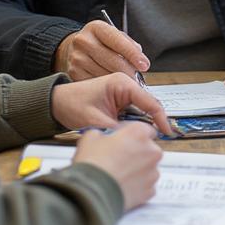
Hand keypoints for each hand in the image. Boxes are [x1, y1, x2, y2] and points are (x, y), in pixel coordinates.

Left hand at [51, 73, 172, 135]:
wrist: (56, 103)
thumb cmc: (71, 104)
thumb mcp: (95, 121)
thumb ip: (117, 131)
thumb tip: (136, 141)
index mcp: (122, 83)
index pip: (150, 101)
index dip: (161, 118)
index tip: (167, 132)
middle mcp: (126, 85)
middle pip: (150, 106)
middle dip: (154, 123)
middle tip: (156, 141)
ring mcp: (124, 93)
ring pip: (143, 111)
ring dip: (143, 125)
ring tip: (143, 140)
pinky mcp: (120, 101)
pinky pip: (134, 114)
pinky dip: (135, 125)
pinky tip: (133, 136)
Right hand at [54, 20, 149, 81]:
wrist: (71, 49)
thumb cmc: (98, 42)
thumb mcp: (112, 35)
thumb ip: (128, 44)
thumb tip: (140, 58)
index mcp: (96, 28)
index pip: (118, 41)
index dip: (133, 55)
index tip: (144, 65)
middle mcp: (84, 41)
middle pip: (113, 60)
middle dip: (130, 72)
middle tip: (139, 79)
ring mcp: (77, 57)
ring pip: (106, 74)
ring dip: (119, 81)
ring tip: (127, 82)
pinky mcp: (73, 72)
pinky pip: (96, 83)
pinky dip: (107, 87)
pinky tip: (112, 86)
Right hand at [73, 123, 162, 210]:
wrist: (93, 193)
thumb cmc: (93, 164)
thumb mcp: (90, 138)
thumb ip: (103, 133)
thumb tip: (102, 137)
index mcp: (139, 133)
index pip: (146, 128)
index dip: (134, 134)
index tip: (126, 139)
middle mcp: (151, 151)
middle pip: (149, 148)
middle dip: (137, 152)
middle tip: (119, 158)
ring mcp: (153, 172)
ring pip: (148, 167)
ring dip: (138, 169)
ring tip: (119, 174)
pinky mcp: (151, 190)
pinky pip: (147, 185)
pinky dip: (138, 185)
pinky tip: (123, 185)